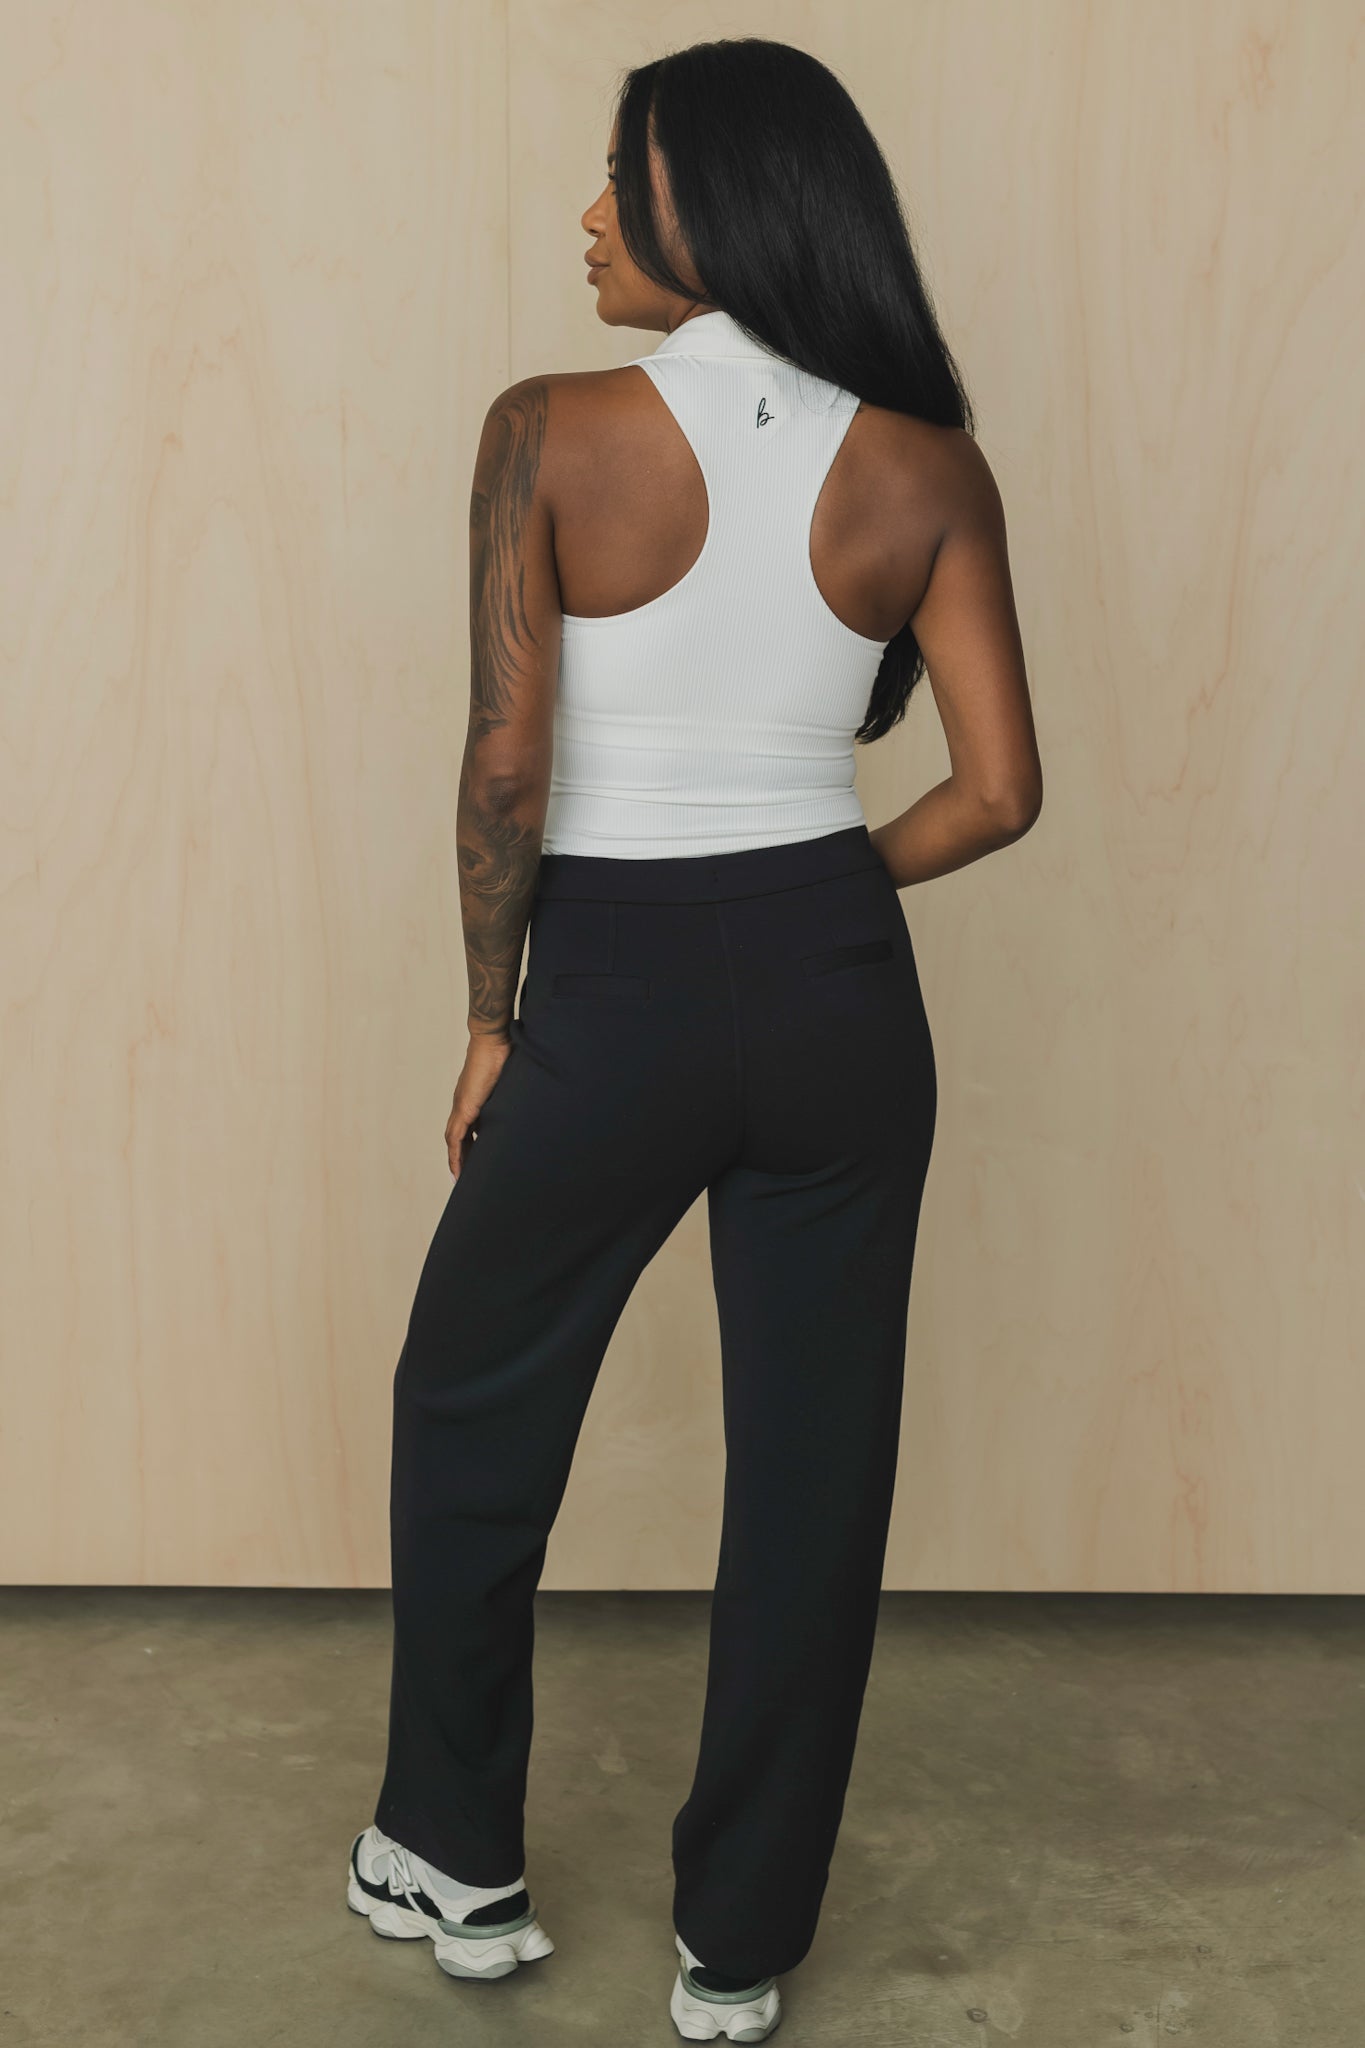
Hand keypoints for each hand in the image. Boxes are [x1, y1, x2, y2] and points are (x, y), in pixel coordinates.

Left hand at [446, 1030, 514, 1178]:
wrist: (493, 1041)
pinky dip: (455, 1156)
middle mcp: (464, 1104)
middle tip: (467, 1177)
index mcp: (474, 1099)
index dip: (470, 1144)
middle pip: (458, 1138)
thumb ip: (516, 1092)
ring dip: (457, 1160)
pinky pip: (455, 1139)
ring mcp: (461, 1106)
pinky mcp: (464, 1109)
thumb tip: (535, 1096)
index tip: (476, 1159)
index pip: (469, 1127)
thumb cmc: (505, 1053)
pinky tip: (458, 1171)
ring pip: (454, 1141)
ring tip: (461, 1180)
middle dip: (463, 1157)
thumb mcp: (512, 1081)